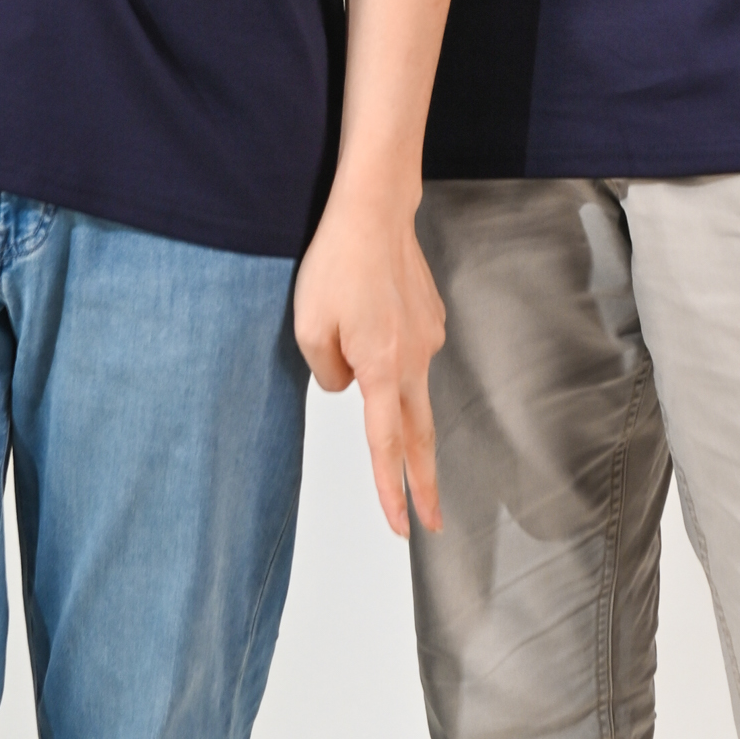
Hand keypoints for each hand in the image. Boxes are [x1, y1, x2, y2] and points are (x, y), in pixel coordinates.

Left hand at [293, 183, 445, 536]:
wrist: (376, 209)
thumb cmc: (337, 262)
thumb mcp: (307, 326)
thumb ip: (325, 372)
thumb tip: (348, 385)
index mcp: (382, 369)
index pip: (388, 446)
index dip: (393, 491)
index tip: (403, 528)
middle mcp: (414, 359)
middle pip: (421, 435)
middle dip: (424, 483)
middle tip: (432, 522)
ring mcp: (429, 337)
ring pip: (407, 381)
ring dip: (386, 383)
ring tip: (350, 322)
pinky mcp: (431, 316)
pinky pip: (407, 347)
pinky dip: (390, 347)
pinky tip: (370, 311)